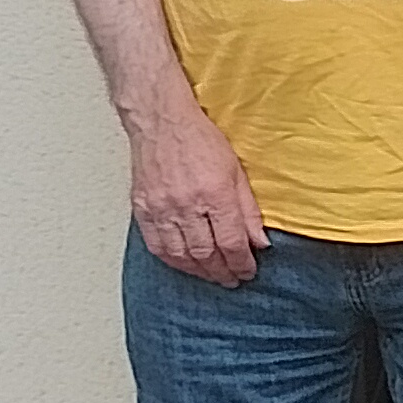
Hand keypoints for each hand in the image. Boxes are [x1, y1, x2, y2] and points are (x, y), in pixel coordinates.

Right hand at [128, 104, 268, 286]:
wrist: (161, 122)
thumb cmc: (199, 140)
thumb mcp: (236, 171)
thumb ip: (249, 209)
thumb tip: (259, 241)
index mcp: (215, 193)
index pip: (231, 242)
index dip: (241, 263)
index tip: (248, 271)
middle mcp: (187, 203)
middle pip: (206, 253)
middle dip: (222, 272)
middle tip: (232, 280)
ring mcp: (162, 208)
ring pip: (181, 255)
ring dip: (199, 271)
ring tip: (212, 276)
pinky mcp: (143, 209)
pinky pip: (156, 245)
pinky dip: (173, 261)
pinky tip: (184, 265)